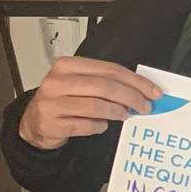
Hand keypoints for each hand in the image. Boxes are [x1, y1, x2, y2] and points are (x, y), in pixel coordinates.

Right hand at [18, 56, 161, 149]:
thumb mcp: (81, 83)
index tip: (154, 91)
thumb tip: (144, 91)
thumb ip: (107, 82)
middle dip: (131, 98)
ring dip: (117, 112)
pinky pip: (85, 126)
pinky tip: (101, 125)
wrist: (36, 121)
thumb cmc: (65, 99)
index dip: (136, 81)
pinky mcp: (51, 123)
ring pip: (96, 106)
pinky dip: (99, 126)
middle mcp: (56, 81)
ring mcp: (51, 103)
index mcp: (67, 65)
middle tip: (145, 107)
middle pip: (105, 87)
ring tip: (124, 115)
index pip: (110, 70)